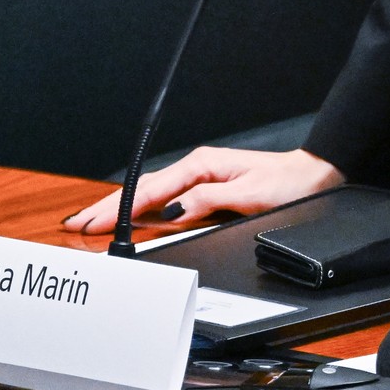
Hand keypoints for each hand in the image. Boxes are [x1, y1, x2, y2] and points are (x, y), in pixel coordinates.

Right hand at [60, 147, 343, 233]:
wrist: (313, 176)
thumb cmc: (288, 184)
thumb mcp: (249, 194)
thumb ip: (207, 201)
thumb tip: (173, 211)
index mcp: (202, 165)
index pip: (152, 190)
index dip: (120, 209)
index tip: (94, 222)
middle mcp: (198, 167)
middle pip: (144, 189)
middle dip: (108, 206)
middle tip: (76, 224)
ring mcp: (201, 176)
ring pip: (151, 192)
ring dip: (120, 206)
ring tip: (91, 220)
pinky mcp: (207, 186)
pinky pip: (165, 197)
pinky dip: (142, 206)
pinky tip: (130, 215)